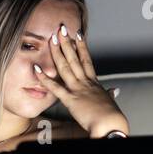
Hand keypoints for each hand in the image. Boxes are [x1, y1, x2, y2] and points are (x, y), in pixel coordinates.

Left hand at [31, 24, 129, 138]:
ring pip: (66, 67)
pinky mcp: (70, 100)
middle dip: (67, 43)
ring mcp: (77, 89)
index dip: (82, 47)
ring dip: (58, 52)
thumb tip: (115, 90)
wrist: (111, 124)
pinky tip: (37, 69)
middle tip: (61, 29)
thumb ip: (109, 93)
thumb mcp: (110, 101)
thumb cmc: (111, 116)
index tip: (77, 35)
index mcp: (94, 83)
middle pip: (74, 58)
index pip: (86, 60)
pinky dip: (45, 78)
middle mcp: (85, 82)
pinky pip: (55, 88)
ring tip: (52, 38)